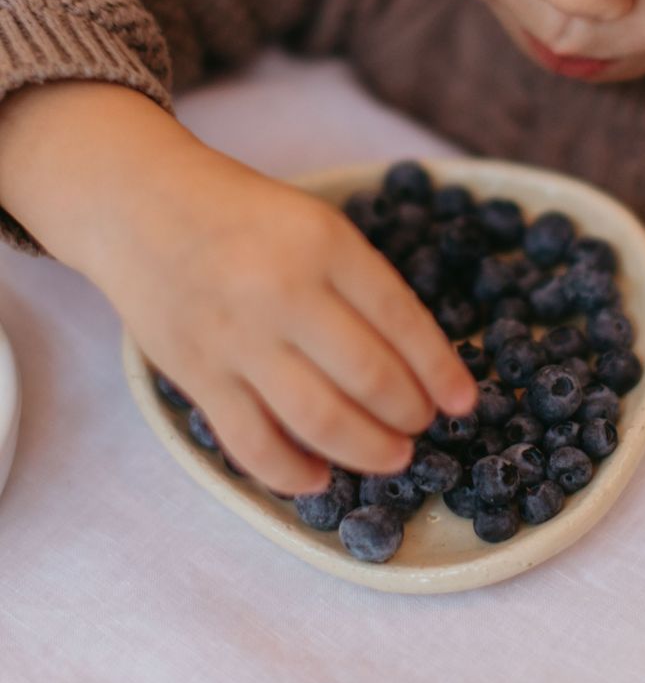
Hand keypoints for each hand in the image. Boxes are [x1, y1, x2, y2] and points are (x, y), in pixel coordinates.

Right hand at [94, 145, 477, 496]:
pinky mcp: (196, 375)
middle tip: (422, 424)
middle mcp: (284, 292)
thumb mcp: (318, 225)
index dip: (442, 370)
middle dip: (410, 414)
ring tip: (392, 456)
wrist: (141, 205)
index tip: (465, 401)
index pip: (402, 320)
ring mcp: (237, 338)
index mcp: (326, 244)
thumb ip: (362, 285)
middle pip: (370, 377)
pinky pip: (253, 444)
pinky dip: (293, 473)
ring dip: (368, 450)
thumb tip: (417, 362)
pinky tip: (320, 477)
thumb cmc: (246, 216)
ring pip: (319, 420)